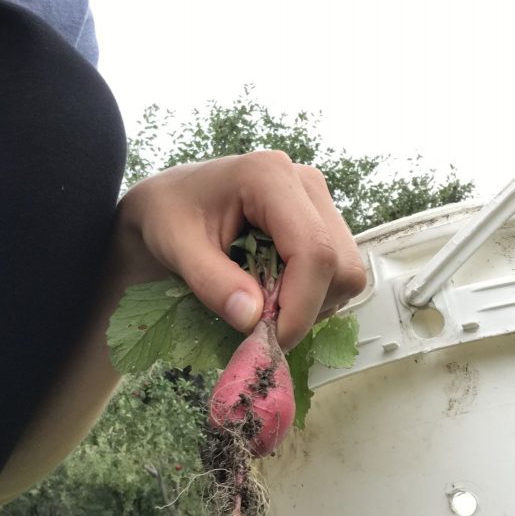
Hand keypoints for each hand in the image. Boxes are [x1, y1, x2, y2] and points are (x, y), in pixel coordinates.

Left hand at [115, 151, 366, 350]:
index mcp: (270, 176)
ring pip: (346, 273)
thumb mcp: (176, 249)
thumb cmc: (168, 216)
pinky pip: (337, 274)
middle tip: (261, 324)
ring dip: (310, 304)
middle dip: (307, 307)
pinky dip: (311, 297)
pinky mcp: (321, 222)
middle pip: (340, 265)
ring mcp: (319, 201)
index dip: (300, 304)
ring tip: (261, 302)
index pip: (314, 250)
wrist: (170, 202)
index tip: (270, 339)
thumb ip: (212, 282)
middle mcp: (306, 182)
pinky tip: (273, 291)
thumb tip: (253, 320)